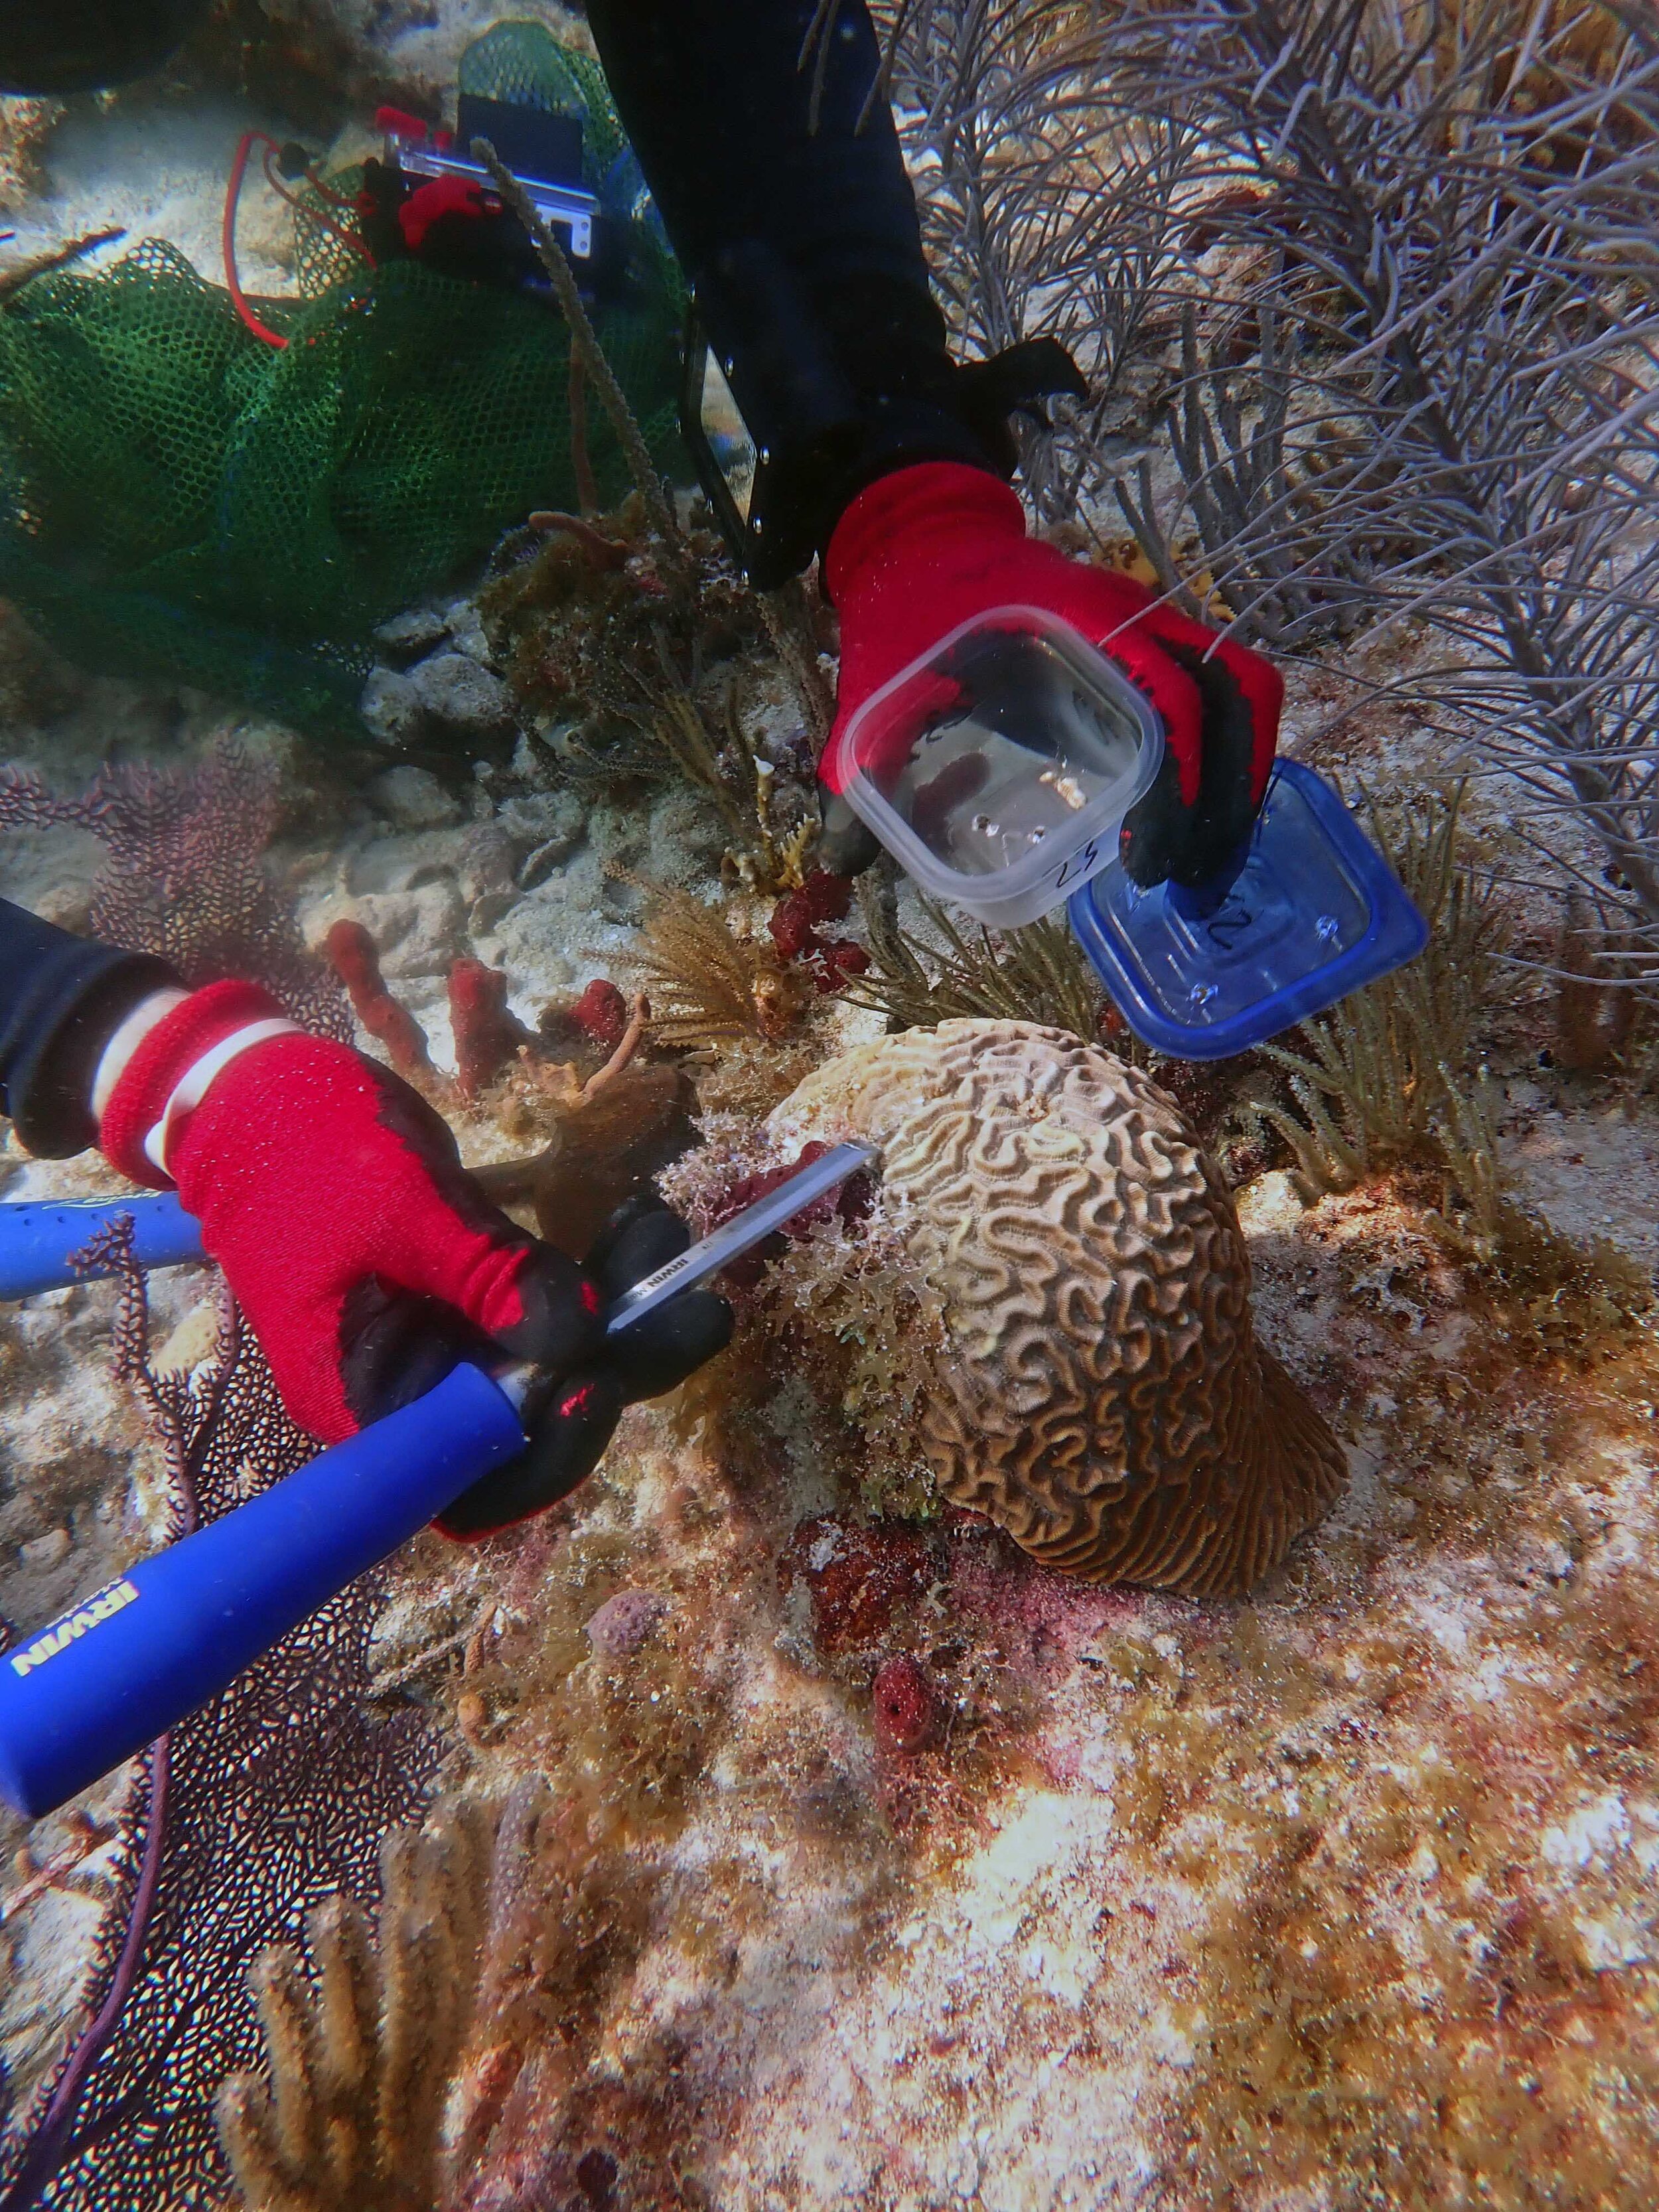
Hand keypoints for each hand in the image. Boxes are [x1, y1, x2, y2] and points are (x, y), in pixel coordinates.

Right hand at [97, 983, 730, 1535]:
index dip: (541, 1456)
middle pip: (529, 1426)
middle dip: (615, 1369)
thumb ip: (488, 1277)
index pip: (464, 1487)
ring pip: (551, 1362)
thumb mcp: (403, 1212)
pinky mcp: (469, 1294)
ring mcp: (443, 1343)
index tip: (596, 1387)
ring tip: (675, 1246)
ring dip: (622, 1315)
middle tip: (694, 1312)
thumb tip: (578, 1337)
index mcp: (365, 1402)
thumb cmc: (304, 1152)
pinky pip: (543, 1307)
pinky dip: (595, 1276)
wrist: (263, 1091)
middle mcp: (410, 1391)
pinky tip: (643, 1228)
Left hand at [817, 462, 1281, 888]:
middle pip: (1232, 695)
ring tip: (1208, 855)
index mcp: (1077, 623)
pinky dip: (1225, 748)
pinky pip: (1218, 685)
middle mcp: (1131, 613)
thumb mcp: (876, 689)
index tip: (1148, 862)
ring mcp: (1148, 617)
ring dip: (1240, 773)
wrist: (919, 535)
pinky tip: (1199, 814)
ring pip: (1239, 688)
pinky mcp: (1148, 635)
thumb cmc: (903, 613)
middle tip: (1191, 875)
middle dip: (1226, 795)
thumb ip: (860, 767)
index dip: (1177, 789)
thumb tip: (843, 859)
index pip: (1171, 701)